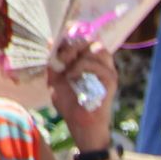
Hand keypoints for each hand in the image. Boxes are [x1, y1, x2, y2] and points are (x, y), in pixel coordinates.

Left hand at [47, 37, 117, 152]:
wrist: (79, 124)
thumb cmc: (69, 104)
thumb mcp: (55, 80)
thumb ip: (53, 62)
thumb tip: (50, 42)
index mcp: (89, 60)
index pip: (84, 37)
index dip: (72, 34)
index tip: (58, 44)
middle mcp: (100, 63)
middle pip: (91, 39)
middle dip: (72, 45)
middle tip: (61, 57)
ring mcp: (108, 71)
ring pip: (98, 48)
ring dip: (78, 54)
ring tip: (67, 66)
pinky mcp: (111, 81)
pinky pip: (98, 65)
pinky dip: (82, 68)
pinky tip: (72, 77)